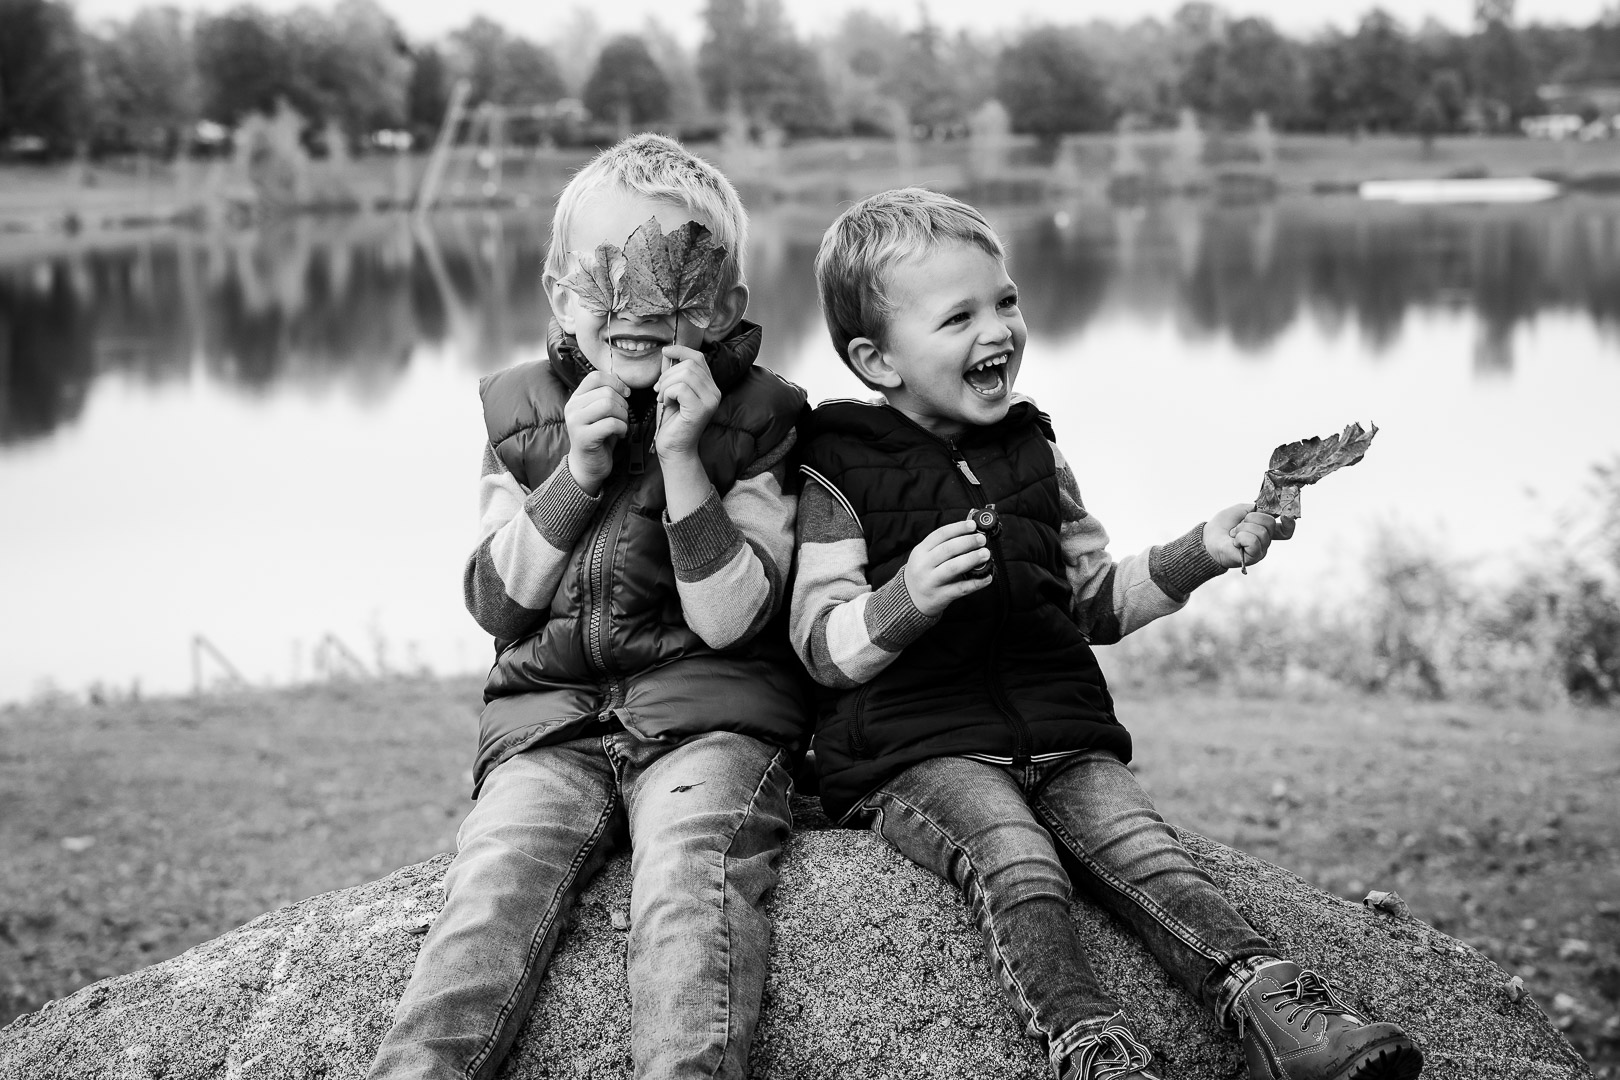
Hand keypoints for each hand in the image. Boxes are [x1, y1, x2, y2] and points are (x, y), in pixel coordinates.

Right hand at [564, 369, 629, 493]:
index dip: (616, 382)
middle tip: (623, 417)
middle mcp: (572, 407)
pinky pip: (611, 423)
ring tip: (621, 426)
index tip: (625, 394)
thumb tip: (623, 382)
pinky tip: (619, 435)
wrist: (587, 465)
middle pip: (606, 392)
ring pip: (609, 405)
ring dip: (623, 416)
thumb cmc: (599, 437)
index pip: (595, 376)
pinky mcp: (584, 437)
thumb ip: (606, 396)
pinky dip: (622, 428)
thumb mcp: (600, 412)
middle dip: (623, 404)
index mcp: (576, 398)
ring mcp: (576, 422)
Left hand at [654, 345, 720, 458]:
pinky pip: (680, 388)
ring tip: (662, 398)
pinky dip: (668, 393)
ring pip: (684, 375)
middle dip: (667, 374)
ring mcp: (710, 400)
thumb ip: (671, 372)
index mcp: (709, 386)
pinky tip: (666, 404)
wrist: (673, 448)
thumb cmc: (671, 421)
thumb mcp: (670, 391)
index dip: (681, 350)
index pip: (698, 357)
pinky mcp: (701, 409)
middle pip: (689, 364)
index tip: (665, 351)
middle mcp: (714, 392)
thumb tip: (668, 352)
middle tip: (660, 390)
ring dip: (666, 384)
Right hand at [904, 519, 992, 616]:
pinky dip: (976, 583)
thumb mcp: (924, 557)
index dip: (958, 528)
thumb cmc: (922, 574)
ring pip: (953, 567)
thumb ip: (941, 546)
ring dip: (972, 559)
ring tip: (985, 554)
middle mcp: (924, 566)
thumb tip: (969, 534)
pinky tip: (987, 578)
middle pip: (947, 550)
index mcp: (920, 551)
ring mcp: (931, 582)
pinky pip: (961, 589)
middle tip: (982, 540)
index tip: (973, 525)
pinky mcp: (940, 596)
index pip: (940, 535)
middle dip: (968, 542)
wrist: (910, 599)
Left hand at [1203, 503, 1295, 570]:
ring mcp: (1261, 550)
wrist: (1208, 538)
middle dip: (1250, 519)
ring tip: (1234, 534)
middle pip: (1269, 523)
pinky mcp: (1254, 557)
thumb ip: (1257, 509)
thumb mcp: (1242, 510)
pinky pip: (1253, 541)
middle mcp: (1266, 541)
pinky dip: (1241, 537)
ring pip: (1261, 531)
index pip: (1286, 530)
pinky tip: (1235, 542)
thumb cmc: (1223, 526)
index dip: (1289, 523)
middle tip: (1238, 526)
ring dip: (1242, 529)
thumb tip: (1271, 509)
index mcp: (1265, 530)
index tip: (1285, 515)